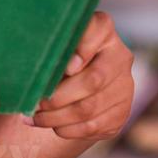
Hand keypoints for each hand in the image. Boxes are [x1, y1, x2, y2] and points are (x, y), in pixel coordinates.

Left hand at [31, 10, 133, 140]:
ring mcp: (123, 86)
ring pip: (89, 108)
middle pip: (93, 80)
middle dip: (58, 96)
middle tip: (34, 102)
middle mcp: (119, 56)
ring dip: (56, 117)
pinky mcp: (120, 113)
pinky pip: (91, 126)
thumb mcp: (52, 47)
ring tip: (34, 117)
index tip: (65, 66)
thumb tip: (35, 65)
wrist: (72, 88)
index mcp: (103, 31)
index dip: (83, 47)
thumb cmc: (54, 59)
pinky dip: (66, 128)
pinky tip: (50, 124)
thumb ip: (50, 49)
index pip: (100, 28)